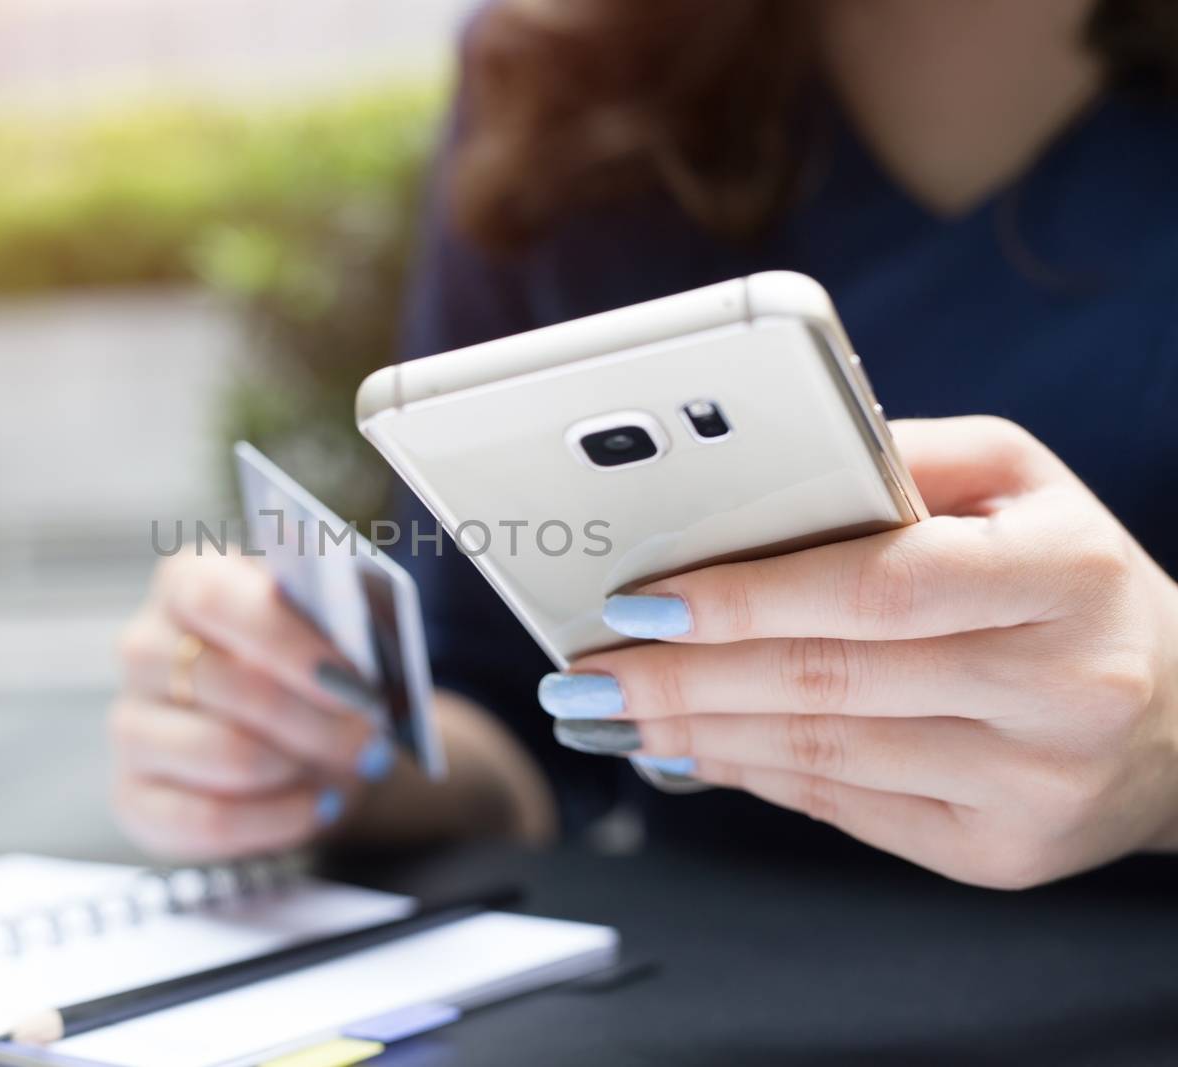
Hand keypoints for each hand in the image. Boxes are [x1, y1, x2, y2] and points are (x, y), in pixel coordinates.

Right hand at [110, 552, 395, 860]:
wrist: (303, 736)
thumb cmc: (318, 668)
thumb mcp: (338, 628)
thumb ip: (344, 621)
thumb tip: (371, 644)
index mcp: (186, 582)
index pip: (210, 598)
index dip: (283, 640)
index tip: (350, 678)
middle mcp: (143, 649)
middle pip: (223, 684)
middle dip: (315, 718)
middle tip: (371, 737)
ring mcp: (130, 727)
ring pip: (225, 755)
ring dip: (303, 767)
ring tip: (349, 769)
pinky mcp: (135, 799)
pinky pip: (210, 821)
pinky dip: (281, 819)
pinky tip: (318, 806)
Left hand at [538, 416, 1177, 887]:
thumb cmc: (1072, 576)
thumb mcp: (1018, 480)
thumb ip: (896, 459)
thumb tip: (756, 471)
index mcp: (1063, 577)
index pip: (876, 588)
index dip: (746, 599)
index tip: (639, 601)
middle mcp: (1062, 689)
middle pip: (828, 684)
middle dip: (680, 678)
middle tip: (583, 673)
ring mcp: (1032, 786)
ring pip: (822, 758)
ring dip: (694, 735)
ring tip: (608, 713)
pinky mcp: (999, 852)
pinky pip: (843, 808)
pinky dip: (750, 774)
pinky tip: (684, 750)